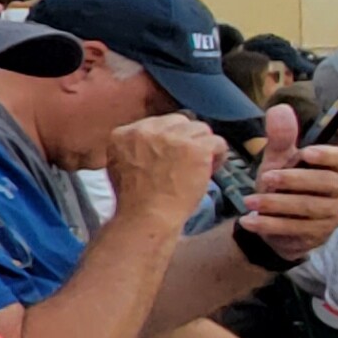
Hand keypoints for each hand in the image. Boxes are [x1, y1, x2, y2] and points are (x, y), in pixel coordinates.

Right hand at [100, 113, 224, 228]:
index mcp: (124, 133)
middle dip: (186, 138)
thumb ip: (135, 147)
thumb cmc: (134, 199)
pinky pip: (218, 142)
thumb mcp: (119, 165)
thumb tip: (156, 142)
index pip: (157, 123)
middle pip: (179, 121)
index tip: (170, 155)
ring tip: (201, 166)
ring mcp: (173, 137)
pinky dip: (218, 156)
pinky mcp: (196, 148)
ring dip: (203, 146)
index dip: (168, 139)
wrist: (148, 216)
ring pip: (201, 129)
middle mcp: (147, 129)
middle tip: (188, 159)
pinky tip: (211, 169)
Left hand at [237, 106, 337, 261]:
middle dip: (293, 180)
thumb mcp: (279, 160)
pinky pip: (296, 228)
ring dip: (276, 204)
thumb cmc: (285, 184)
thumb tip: (280, 108)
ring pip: (308, 207)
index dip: (327, 155)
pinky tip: (249, 221)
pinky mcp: (320, 234)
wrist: (276, 221)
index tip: (306, 153)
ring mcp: (335, 214)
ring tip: (249, 201)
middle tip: (265, 178)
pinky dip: (270, 224)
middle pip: (325, 183)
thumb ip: (280, 138)